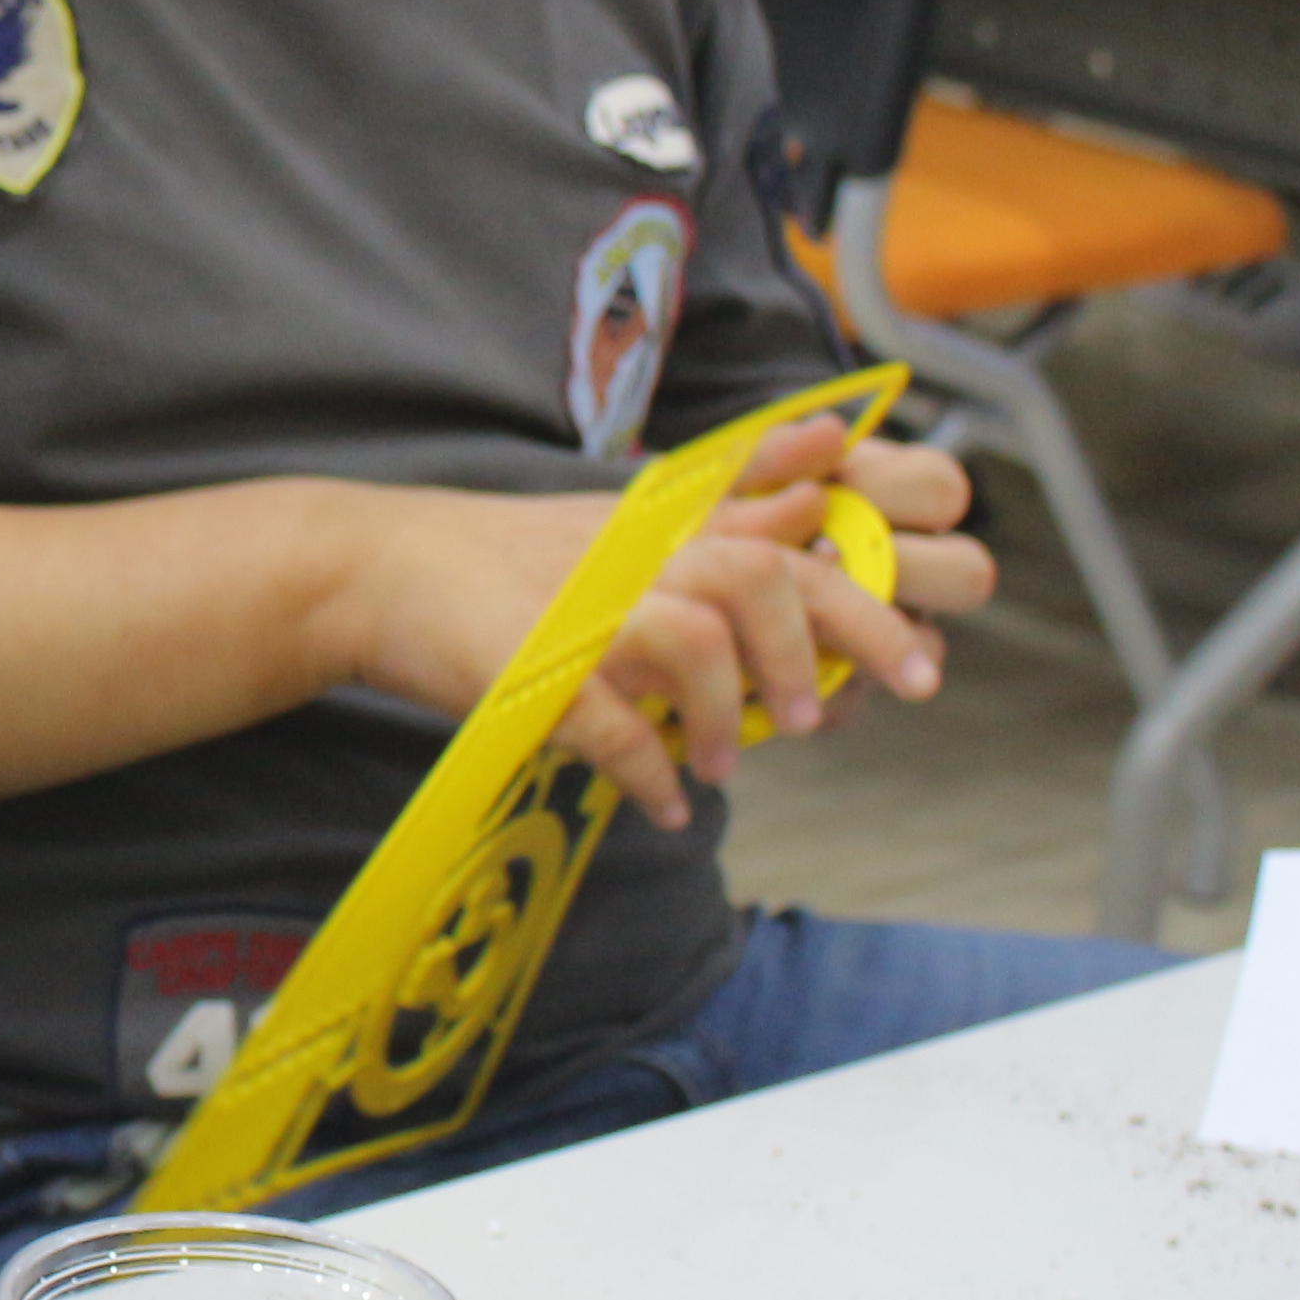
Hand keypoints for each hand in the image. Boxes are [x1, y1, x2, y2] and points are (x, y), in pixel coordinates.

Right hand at [337, 422, 974, 833]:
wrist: (380, 569)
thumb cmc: (509, 563)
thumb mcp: (623, 524)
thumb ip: (720, 512)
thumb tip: (821, 494)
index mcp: (663, 526)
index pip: (787, 530)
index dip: (866, 588)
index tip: (920, 658)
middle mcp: (635, 556)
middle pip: (763, 577)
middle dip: (840, 640)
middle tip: (870, 706)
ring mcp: (583, 608)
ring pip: (696, 642)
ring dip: (731, 714)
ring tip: (727, 765)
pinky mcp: (531, 667)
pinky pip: (613, 728)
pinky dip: (650, 776)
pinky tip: (665, 805)